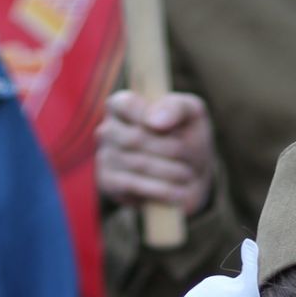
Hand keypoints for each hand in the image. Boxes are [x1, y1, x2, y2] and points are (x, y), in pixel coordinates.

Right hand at [95, 90, 214, 214]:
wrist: (190, 178)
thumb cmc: (188, 137)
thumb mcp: (191, 113)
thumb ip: (176, 108)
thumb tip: (154, 122)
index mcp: (123, 104)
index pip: (127, 105)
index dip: (150, 116)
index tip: (172, 127)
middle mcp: (108, 129)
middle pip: (137, 138)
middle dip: (171, 149)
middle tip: (189, 157)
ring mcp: (105, 156)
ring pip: (138, 163)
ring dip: (170, 171)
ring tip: (187, 174)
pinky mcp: (108, 183)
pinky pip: (132, 185)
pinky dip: (160, 189)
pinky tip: (177, 192)